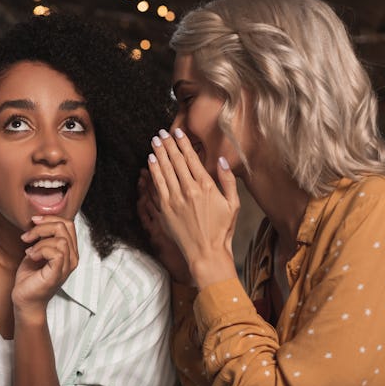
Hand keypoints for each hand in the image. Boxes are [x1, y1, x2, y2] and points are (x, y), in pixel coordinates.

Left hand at [13, 215, 77, 317]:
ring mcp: (67, 266)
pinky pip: (56, 252)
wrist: (25, 300)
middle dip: (43, 226)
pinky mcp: (58, 273)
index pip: (68, 224)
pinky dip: (40, 250)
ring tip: (29, 250)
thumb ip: (44, 237)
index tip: (33, 222)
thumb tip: (39, 220)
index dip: (50, 218)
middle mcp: (72, 258)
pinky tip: (31, 256)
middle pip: (65, 227)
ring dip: (40, 240)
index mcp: (69, 251)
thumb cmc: (30, 277)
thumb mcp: (37, 250)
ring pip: (60, 239)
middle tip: (27, 236)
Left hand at [147, 128, 238, 287]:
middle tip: (161, 133)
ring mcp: (176, 199)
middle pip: (175, 161)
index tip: (177, 132)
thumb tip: (222, 160)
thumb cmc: (222, 229)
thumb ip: (228, 180)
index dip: (183, 144)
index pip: (192, 159)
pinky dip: (153, 171)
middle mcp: (190, 190)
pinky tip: (150, 161)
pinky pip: (157, 185)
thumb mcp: (233, 204)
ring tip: (154, 141)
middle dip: (168, 145)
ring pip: (164, 170)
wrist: (206, 253)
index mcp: (207, 186)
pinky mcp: (166, 209)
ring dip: (158, 154)